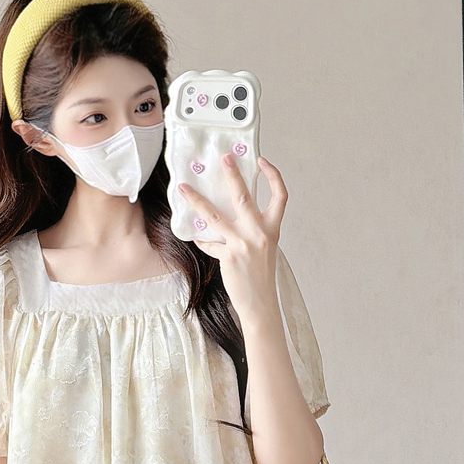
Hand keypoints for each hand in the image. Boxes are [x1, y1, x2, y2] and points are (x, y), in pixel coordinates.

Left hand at [177, 155, 286, 326]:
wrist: (261, 304)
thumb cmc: (261, 277)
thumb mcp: (265, 249)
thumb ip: (254, 229)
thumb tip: (234, 213)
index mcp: (272, 229)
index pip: (280, 195)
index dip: (273, 175)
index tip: (261, 161)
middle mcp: (259, 233)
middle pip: (243, 196)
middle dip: (232, 175)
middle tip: (222, 158)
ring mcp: (243, 244)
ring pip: (215, 215)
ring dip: (196, 200)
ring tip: (184, 189)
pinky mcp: (229, 257)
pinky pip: (209, 243)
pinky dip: (202, 239)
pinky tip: (196, 236)